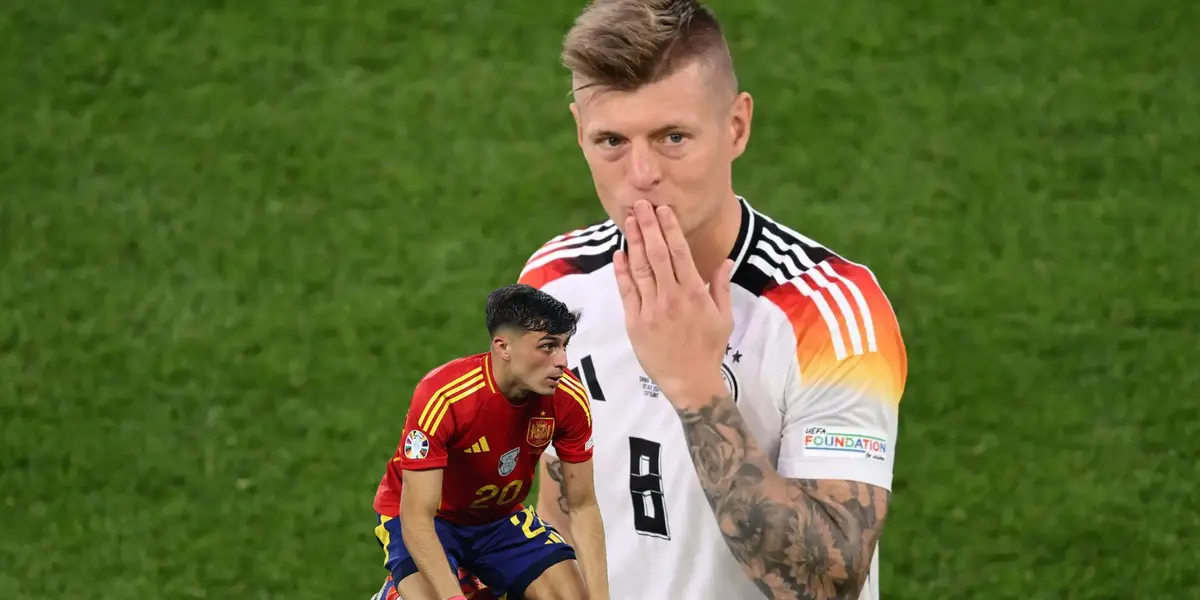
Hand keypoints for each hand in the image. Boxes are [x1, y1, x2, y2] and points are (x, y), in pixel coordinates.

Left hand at [613, 200, 733, 403]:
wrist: (690, 382)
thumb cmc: (709, 349)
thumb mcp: (724, 317)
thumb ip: (720, 287)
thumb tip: (723, 260)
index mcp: (694, 293)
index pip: (680, 252)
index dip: (670, 228)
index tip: (663, 209)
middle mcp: (672, 297)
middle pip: (657, 254)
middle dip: (648, 226)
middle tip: (640, 205)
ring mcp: (651, 309)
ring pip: (640, 268)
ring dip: (633, 242)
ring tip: (628, 221)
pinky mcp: (635, 322)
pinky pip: (627, 291)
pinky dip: (622, 271)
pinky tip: (619, 254)